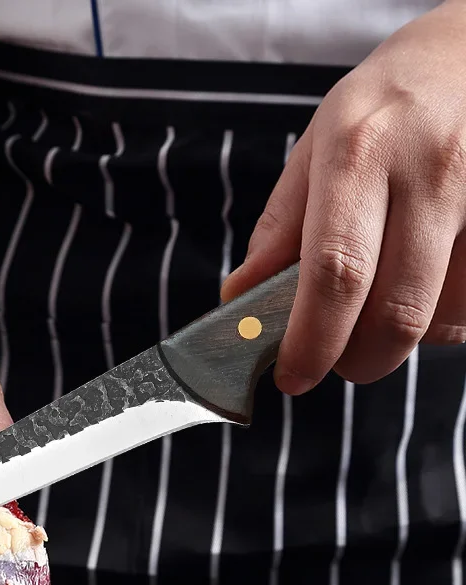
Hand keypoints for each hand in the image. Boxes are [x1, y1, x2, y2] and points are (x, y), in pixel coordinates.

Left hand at [221, 0, 465, 392]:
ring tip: (384, 299)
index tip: (293, 377)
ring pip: (445, 317)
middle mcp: (431, 171)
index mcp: (360, 154)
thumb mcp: (316, 149)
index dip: (313, 341)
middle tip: (337, 358)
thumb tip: (240, 300)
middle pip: (397, 311)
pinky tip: (428, 282)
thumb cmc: (385, 107)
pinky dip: (446, 314)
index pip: (335, 272)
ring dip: (404, 336)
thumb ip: (281, 229)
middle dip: (358, 358)